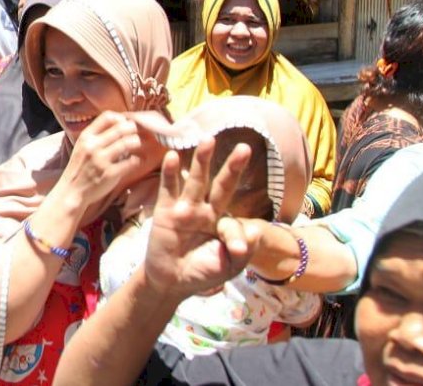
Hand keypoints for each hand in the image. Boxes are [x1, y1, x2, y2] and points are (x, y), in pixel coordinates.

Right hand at [64, 113, 157, 223]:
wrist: (71, 191)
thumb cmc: (80, 167)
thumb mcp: (82, 147)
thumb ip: (96, 136)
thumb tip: (118, 124)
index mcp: (86, 137)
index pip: (107, 117)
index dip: (120, 118)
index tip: (125, 124)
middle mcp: (93, 146)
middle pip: (120, 128)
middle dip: (133, 128)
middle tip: (136, 132)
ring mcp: (101, 160)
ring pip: (127, 143)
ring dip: (136, 141)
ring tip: (138, 144)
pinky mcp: (109, 174)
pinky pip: (130, 162)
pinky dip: (137, 159)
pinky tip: (137, 160)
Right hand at [143, 137, 256, 300]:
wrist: (171, 282)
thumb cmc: (202, 273)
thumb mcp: (229, 266)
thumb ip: (244, 250)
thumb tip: (256, 229)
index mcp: (223, 223)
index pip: (234, 222)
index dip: (237, 236)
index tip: (236, 249)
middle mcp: (206, 211)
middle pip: (221, 186)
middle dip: (232, 167)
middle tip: (245, 148)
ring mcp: (185, 209)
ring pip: (196, 181)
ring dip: (202, 160)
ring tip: (208, 140)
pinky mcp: (165, 211)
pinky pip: (169, 189)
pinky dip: (170, 173)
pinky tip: (173, 156)